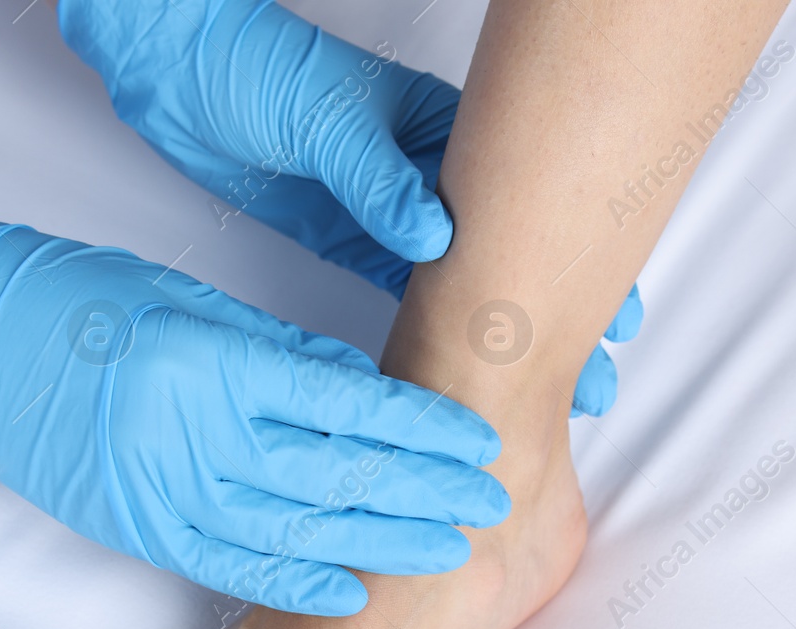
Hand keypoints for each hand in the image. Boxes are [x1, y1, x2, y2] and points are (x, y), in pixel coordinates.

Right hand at [0, 174, 510, 615]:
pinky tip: (350, 591)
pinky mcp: (134, 525)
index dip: (421, 431)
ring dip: (377, 545)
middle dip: (422, 495)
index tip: (479, 442)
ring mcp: (158, 488)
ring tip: (447, 551)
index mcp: (212, 359)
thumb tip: (364, 393)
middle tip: (491, 506)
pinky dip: (293, 581)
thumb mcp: (189, 305)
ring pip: (292, 531)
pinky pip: (227, 565)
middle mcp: (190, 431)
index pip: (346, 406)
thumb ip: (277, 356)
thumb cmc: (78, 301)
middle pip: (334, 476)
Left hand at [58, 0, 643, 415]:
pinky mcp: (353, 238)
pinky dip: (436, 334)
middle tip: (594, 376)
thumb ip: (380, 181)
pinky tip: (464, 370)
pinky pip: (407, 294)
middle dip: (553, 316)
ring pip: (466, 284)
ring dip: (501, 336)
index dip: (578, 263)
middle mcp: (430, 177)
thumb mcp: (325, 120)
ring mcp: (394, 212)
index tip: (617, 314)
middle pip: (511, 255)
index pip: (533, 203)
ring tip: (546, 389)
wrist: (178, 74)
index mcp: (443, 135)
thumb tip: (436, 237)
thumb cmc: (254, 71)